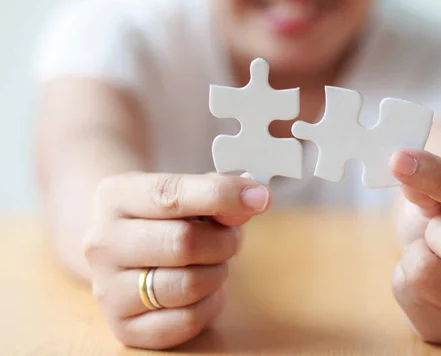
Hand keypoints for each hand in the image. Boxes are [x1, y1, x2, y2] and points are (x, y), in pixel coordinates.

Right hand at [83, 172, 269, 349]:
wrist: (122, 247)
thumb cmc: (164, 216)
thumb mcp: (187, 192)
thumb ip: (219, 193)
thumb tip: (253, 196)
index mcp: (114, 196)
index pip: (171, 194)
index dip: (222, 196)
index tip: (258, 198)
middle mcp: (102, 242)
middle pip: (182, 243)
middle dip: (223, 240)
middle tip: (230, 238)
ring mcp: (107, 289)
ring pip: (188, 285)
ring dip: (218, 273)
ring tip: (213, 262)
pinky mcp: (124, 327)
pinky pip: (187, 320)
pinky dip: (210, 304)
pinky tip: (205, 289)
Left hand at [388, 150, 440, 344]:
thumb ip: (433, 187)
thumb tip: (404, 168)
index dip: (435, 176)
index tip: (400, 161)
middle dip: (436, 231)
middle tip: (440, 232)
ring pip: (425, 271)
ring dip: (416, 254)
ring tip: (435, 256)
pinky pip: (408, 292)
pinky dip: (404, 278)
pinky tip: (428, 280)